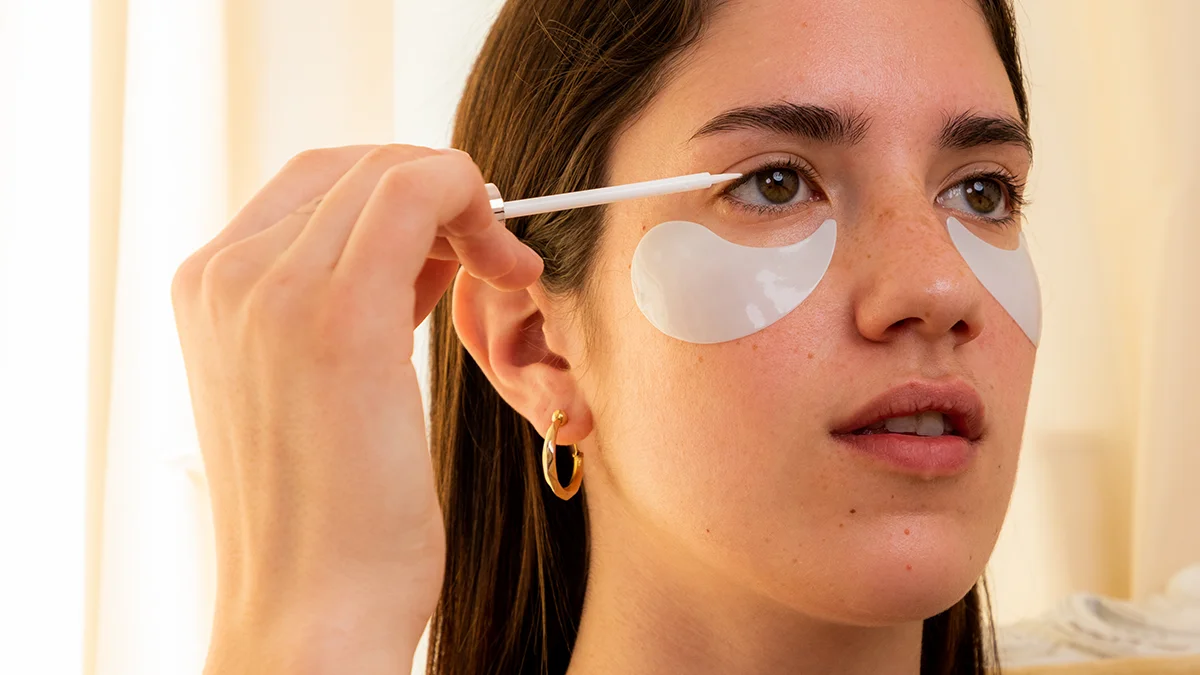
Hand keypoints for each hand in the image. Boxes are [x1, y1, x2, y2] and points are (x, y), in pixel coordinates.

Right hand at [171, 145, 541, 672]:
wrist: (310, 612)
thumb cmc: (329, 517)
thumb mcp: (321, 389)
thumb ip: (355, 302)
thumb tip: (430, 244)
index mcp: (211, 290)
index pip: (317, 183)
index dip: (405, 196)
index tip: (459, 244)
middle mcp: (227, 277)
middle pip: (355, 168)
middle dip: (441, 194)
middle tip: (493, 254)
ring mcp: (272, 292)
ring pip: (392, 174)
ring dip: (466, 207)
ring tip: (503, 272)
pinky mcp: (337, 318)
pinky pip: (416, 197)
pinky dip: (475, 209)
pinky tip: (509, 269)